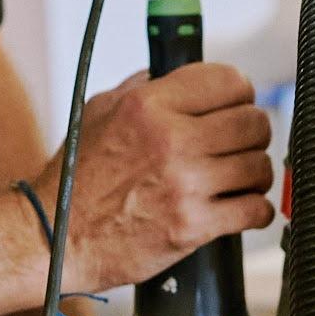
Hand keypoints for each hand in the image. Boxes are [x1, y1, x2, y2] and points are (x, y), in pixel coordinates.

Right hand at [34, 63, 273, 292]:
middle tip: (242, 141)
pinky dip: (255, 208)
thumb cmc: (74, 177)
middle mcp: (171, 140)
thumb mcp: (100, 111)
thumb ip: (145, 87)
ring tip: (240, 176)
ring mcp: (185, 185)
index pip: (229, 80)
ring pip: (259, 165)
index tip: (237, 103)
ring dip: (254, 171)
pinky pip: (255, 209)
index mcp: (149, 105)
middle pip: (253, 122)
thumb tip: (181, 76)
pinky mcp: (193, 227)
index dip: (239, 91)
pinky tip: (241, 206)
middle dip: (253, 131)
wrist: (55, 239)